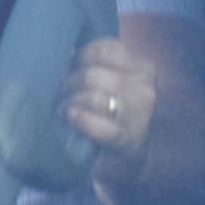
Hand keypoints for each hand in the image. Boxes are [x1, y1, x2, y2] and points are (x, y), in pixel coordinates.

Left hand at [62, 35, 160, 161]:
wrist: (135, 156)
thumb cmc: (118, 113)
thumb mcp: (117, 83)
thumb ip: (99, 66)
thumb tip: (64, 52)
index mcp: (142, 67)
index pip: (103, 49)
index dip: (79, 57)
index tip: (69, 68)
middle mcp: (144, 87)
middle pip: (93, 74)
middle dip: (69, 83)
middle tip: (60, 93)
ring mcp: (139, 114)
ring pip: (95, 97)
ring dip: (71, 102)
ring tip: (62, 109)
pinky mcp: (128, 140)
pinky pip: (100, 126)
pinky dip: (81, 120)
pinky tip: (71, 118)